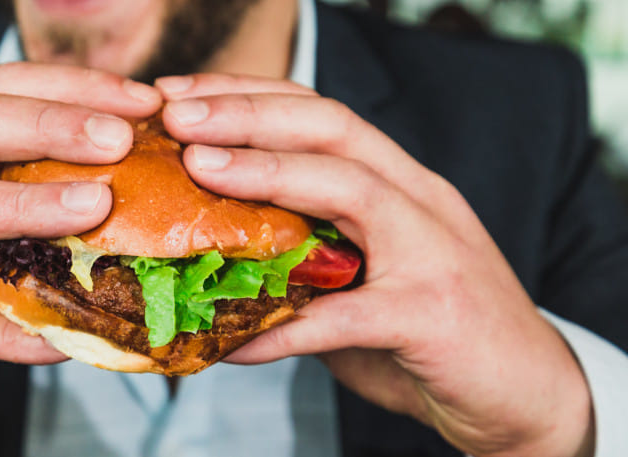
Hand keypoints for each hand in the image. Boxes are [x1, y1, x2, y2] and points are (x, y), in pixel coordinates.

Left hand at [155, 74, 593, 456]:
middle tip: (177, 116)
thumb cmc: (432, 333)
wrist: (525, 395)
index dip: (250, 95)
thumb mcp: (364, 278)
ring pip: (350, 187)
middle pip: (332, 127)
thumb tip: (212, 256)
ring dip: (267, 172)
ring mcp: (434, 252)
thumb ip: (304, 259)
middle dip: (249, 112)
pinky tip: (233, 340)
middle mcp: (419, 201)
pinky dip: (284, 326)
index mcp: (399, 184)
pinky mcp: (434, 315)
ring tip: (200, 169)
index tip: (182, 97)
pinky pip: (345, 316)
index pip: (321, 114)